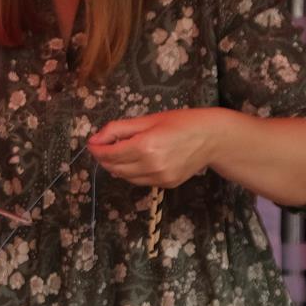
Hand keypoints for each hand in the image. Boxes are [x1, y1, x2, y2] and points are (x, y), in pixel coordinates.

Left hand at [87, 109, 220, 189]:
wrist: (213, 138)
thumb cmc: (182, 122)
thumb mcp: (148, 120)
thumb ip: (118, 129)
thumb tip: (95, 139)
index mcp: (145, 146)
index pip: (109, 154)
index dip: (96, 149)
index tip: (92, 143)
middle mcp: (150, 166)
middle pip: (114, 167)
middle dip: (104, 157)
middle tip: (103, 146)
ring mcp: (159, 178)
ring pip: (124, 177)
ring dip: (117, 166)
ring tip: (121, 152)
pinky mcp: (166, 185)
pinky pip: (139, 181)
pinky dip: (132, 172)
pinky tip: (137, 160)